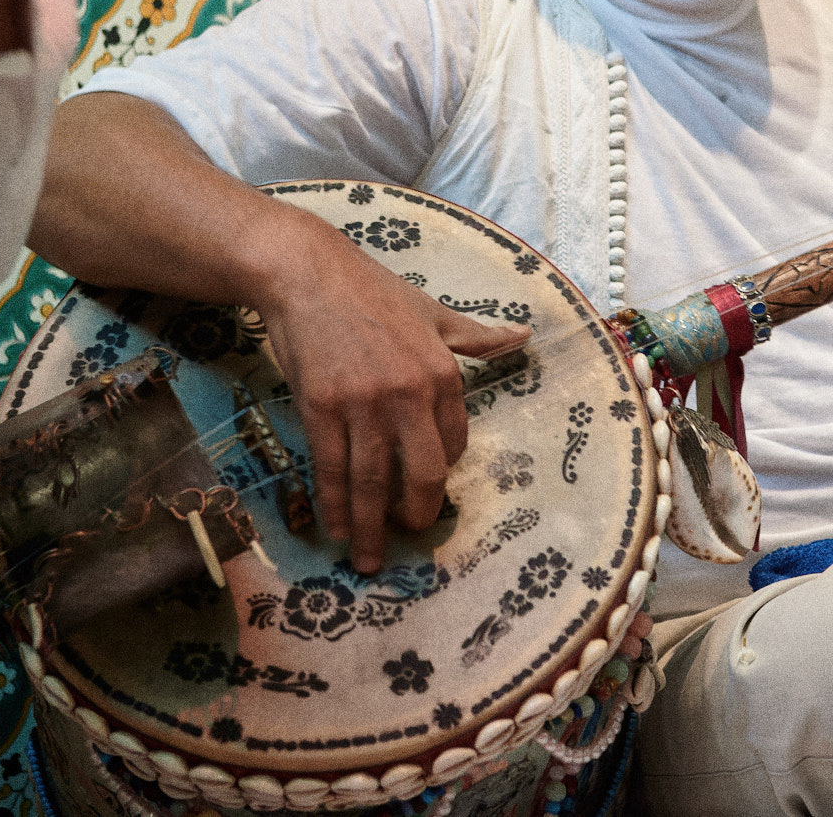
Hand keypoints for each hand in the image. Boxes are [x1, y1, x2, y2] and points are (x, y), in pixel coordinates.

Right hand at [257, 220, 529, 573]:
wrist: (309, 274)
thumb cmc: (373, 292)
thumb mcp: (435, 311)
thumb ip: (476, 336)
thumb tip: (523, 337)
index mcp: (443, 374)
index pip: (453, 443)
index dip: (442, 474)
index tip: (428, 493)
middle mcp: (410, 393)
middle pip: (423, 473)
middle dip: (417, 513)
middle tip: (409, 536)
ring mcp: (364, 403)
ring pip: (374, 480)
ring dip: (371, 526)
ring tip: (369, 558)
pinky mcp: (322, 408)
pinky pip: (332, 468)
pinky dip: (335, 503)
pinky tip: (337, 527)